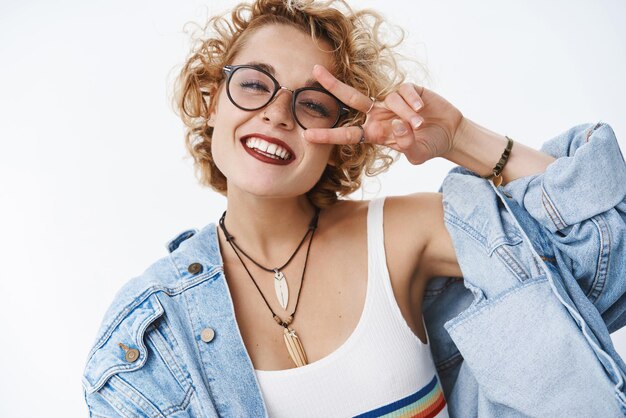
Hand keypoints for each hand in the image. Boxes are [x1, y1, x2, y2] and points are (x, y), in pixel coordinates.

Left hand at [303, 64, 464, 164]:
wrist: (449, 133)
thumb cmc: (428, 146)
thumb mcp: (416, 154)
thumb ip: (406, 145)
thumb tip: (397, 126)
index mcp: (374, 133)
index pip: (346, 134)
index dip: (328, 134)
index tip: (308, 135)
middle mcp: (378, 115)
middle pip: (351, 98)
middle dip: (333, 85)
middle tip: (314, 71)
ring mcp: (392, 101)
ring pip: (390, 100)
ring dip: (406, 114)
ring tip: (420, 125)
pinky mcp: (408, 90)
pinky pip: (405, 92)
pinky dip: (413, 103)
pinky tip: (423, 110)